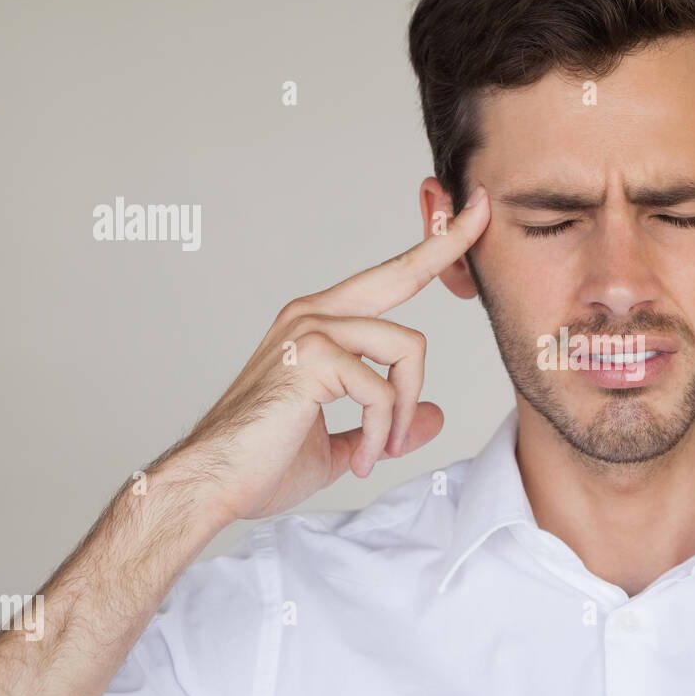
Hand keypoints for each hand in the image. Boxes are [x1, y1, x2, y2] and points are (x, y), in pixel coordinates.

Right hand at [175, 186, 490, 522]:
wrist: (212, 484)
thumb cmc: (262, 463)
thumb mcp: (345, 445)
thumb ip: (386, 425)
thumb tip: (432, 416)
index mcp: (319, 325)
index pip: (387, 280)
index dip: (432, 249)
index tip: (470, 215)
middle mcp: (314, 314)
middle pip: (401, 271)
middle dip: (447, 241)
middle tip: (482, 211)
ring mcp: (311, 331)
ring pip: (407, 348)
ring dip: (403, 410)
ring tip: (378, 451)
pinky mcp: (312, 358)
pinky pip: (382, 392)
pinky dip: (383, 433)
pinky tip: (360, 460)